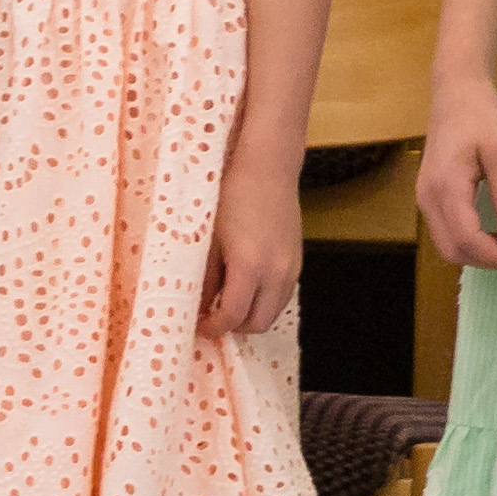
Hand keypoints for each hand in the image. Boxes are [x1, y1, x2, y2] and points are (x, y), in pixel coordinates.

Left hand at [201, 156, 301, 336]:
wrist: (268, 167)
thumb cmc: (233, 195)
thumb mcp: (209, 239)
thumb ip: (204, 278)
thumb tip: (198, 306)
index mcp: (250, 266)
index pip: (233, 317)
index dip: (213, 328)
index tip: (199, 325)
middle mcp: (276, 271)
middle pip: (259, 323)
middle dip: (234, 327)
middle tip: (214, 317)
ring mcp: (292, 266)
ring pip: (274, 311)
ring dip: (252, 314)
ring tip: (229, 300)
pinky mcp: (298, 258)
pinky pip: (282, 294)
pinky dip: (265, 299)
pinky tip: (247, 283)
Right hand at [420, 79, 496, 270]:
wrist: (455, 89)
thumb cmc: (479, 113)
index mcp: (446, 187)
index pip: (466, 238)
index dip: (493, 254)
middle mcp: (428, 197)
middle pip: (451, 248)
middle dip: (484, 259)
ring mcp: (424, 196)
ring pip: (445, 242)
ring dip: (475, 251)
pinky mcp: (428, 193)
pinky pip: (444, 228)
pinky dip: (466, 238)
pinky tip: (490, 230)